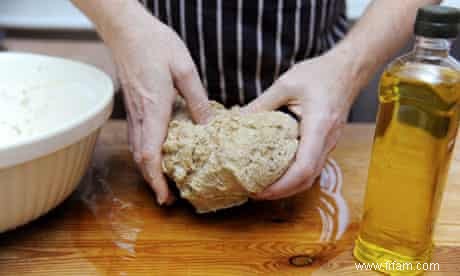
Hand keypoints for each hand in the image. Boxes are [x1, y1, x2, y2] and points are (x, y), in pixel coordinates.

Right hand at [110, 12, 210, 204]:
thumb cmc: (155, 44)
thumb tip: (208, 125)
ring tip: (165, 182)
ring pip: (137, 150)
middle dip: (153, 182)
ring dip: (149, 170)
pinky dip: (146, 153)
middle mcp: (140, 115)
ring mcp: (133, 112)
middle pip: (141, 158)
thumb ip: (198, 99)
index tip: (165, 197)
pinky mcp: (133, 107)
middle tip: (169, 198)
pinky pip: (137, 137)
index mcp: (155, 108)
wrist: (127, 30)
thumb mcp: (185, 69)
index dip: (157, 179)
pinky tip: (158, 155)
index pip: (151, 153)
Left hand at [243, 51, 356, 199]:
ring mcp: (329, 144)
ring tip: (262, 185)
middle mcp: (327, 140)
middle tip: (254, 192)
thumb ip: (261, 104)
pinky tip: (277, 171)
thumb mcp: (285, 84)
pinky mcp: (326, 143)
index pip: (303, 168)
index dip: (280, 186)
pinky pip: (311, 166)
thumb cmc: (320, 74)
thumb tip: (237, 121)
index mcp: (318, 126)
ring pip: (310, 176)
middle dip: (280, 192)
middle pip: (306, 179)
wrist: (348, 70)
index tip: (259, 190)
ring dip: (287, 187)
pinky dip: (294, 176)